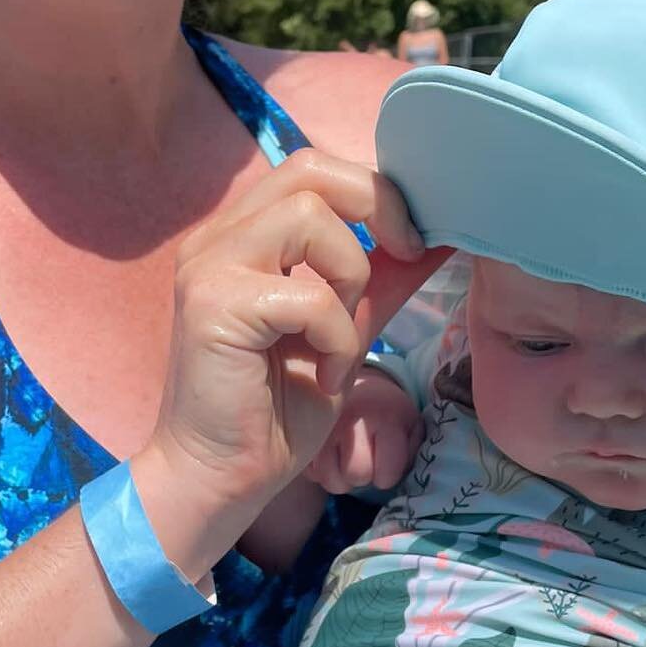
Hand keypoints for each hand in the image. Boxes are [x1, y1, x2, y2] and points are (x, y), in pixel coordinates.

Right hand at [136, 150, 439, 568]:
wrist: (221, 478)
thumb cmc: (275, 410)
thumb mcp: (343, 329)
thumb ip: (378, 279)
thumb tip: (437, 237)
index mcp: (241, 236)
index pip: (313, 168)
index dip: (373, 190)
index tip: (411, 240)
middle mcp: (216, 238)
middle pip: (310, 169)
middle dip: (376, 205)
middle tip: (405, 255)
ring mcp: (209, 266)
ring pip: (310, 218)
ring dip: (351, 278)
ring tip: (341, 340)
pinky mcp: (213, 305)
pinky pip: (308, 295)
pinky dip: (337, 338)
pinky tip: (324, 376)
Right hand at [306, 366, 422, 493]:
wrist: (358, 385)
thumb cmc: (389, 414)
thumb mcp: (411, 426)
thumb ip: (413, 451)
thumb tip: (403, 476)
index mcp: (386, 418)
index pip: (386, 475)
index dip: (388, 474)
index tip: (387, 460)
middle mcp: (352, 419)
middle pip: (356, 475)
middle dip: (364, 476)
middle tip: (366, 460)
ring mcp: (323, 425)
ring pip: (330, 479)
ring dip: (341, 479)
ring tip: (348, 462)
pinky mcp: (303, 432)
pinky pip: (312, 471)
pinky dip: (321, 471)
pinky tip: (331, 457)